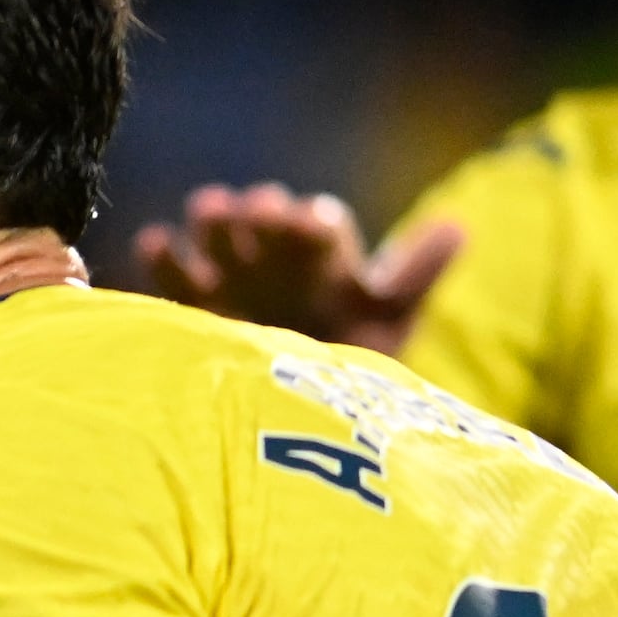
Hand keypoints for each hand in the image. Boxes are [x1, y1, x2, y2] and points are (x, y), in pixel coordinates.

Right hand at [131, 186, 461, 357]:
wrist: (304, 405)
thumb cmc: (353, 356)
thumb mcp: (389, 319)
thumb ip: (414, 274)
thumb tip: (460, 226)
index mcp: (327, 253)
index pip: (320, 226)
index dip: (312, 223)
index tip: (306, 225)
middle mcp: (278, 252)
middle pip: (265, 217)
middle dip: (262, 212)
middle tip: (259, 212)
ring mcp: (233, 271)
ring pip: (219, 231)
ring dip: (215, 218)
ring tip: (210, 211)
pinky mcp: (194, 299)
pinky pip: (174, 270)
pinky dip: (163, 253)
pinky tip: (157, 243)